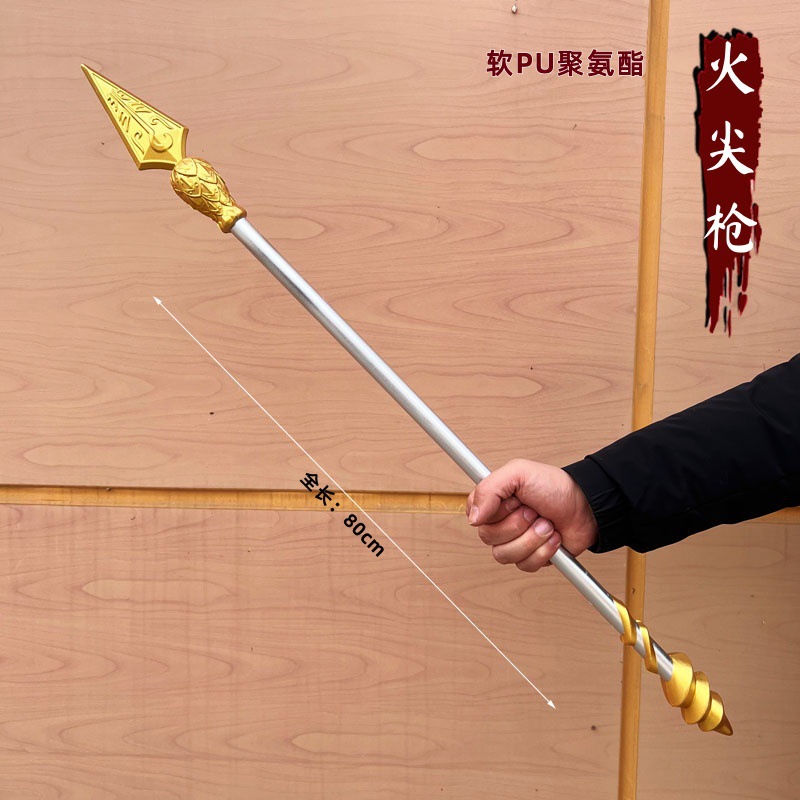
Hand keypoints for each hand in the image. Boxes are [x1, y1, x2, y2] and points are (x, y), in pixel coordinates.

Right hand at [466, 459, 598, 571]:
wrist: (586, 506)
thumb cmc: (554, 486)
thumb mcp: (519, 473)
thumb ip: (489, 489)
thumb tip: (473, 518)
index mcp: (494, 502)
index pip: (475, 516)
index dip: (494, 512)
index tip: (512, 501)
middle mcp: (501, 523)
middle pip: (489, 538)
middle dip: (517, 525)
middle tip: (534, 512)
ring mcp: (515, 541)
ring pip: (505, 555)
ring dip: (532, 539)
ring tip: (547, 525)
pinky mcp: (531, 557)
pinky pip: (525, 565)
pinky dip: (544, 551)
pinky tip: (553, 537)